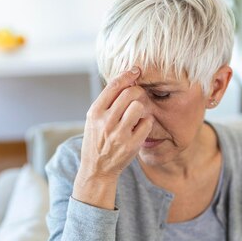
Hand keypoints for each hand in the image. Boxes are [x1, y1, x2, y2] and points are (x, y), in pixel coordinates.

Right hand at [79, 66, 152, 180]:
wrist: (97, 169)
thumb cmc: (97, 141)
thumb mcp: (93, 120)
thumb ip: (106, 103)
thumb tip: (125, 81)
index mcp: (95, 113)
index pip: (113, 86)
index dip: (127, 75)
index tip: (136, 70)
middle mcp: (106, 122)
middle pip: (129, 93)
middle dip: (138, 91)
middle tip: (140, 95)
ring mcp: (119, 134)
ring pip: (139, 106)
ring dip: (142, 107)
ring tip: (138, 113)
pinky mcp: (131, 145)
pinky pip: (147, 123)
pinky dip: (146, 123)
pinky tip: (140, 127)